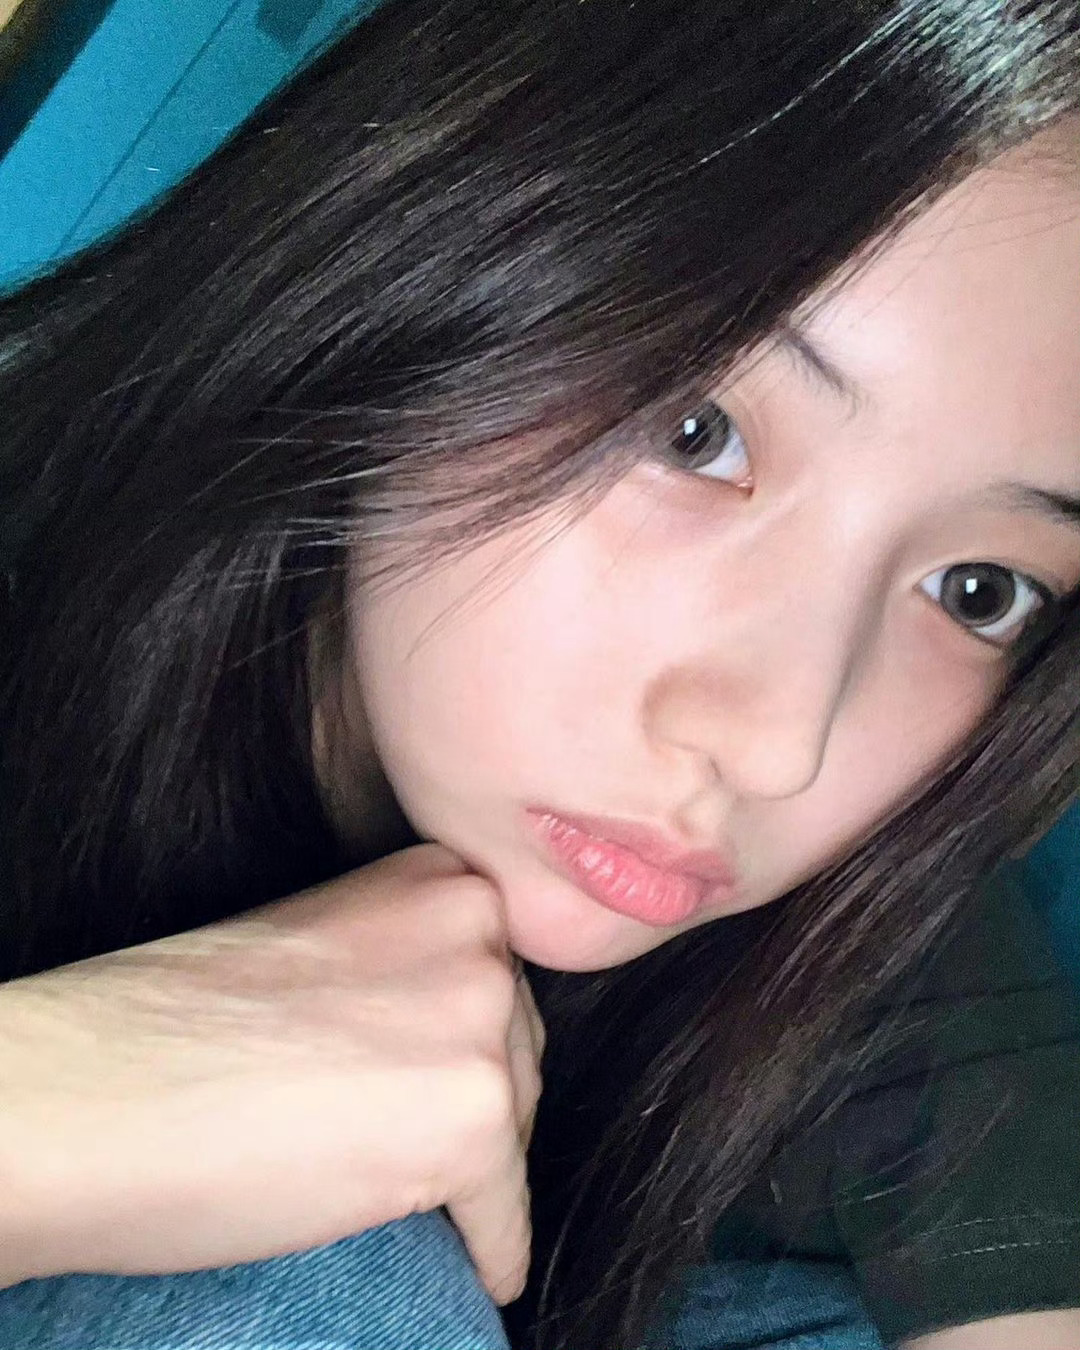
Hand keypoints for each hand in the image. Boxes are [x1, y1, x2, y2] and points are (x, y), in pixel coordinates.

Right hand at [0, 844, 543, 1303]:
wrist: (90, 1091)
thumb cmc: (175, 1026)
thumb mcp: (322, 946)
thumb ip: (402, 968)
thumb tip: (457, 1042)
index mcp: (437, 879)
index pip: (494, 974)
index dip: (460, 1036)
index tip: (431, 1076)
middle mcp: (477, 933)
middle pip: (517, 1046)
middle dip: (471, 1096)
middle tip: (394, 1137)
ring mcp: (480, 1024)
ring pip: (517, 1125)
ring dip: (469, 1166)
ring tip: (390, 1184)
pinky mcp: (474, 1124)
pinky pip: (505, 1219)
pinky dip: (487, 1250)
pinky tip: (473, 1268)